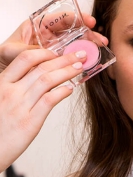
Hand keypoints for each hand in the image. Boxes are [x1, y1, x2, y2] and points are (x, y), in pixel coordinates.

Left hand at [0, 11, 107, 72]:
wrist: (4, 75)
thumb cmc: (3, 58)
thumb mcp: (9, 52)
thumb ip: (25, 50)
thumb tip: (44, 54)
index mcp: (38, 25)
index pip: (61, 17)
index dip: (77, 17)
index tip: (88, 22)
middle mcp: (49, 34)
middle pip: (74, 29)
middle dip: (88, 32)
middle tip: (99, 39)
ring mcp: (55, 46)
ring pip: (76, 42)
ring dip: (89, 44)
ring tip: (99, 49)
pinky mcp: (58, 59)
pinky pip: (73, 56)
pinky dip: (82, 57)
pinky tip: (91, 60)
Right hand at [0, 48, 87, 173]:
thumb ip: (14, 87)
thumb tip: (39, 76)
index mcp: (1, 85)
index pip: (25, 59)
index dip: (45, 52)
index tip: (58, 52)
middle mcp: (9, 93)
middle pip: (42, 67)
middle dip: (64, 58)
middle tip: (80, 55)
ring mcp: (19, 108)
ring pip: (48, 80)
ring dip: (67, 71)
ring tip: (79, 68)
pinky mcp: (28, 123)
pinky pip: (49, 101)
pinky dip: (62, 92)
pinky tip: (70, 89)